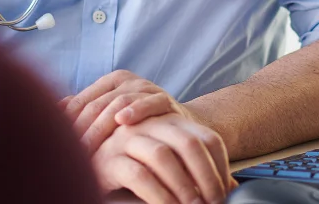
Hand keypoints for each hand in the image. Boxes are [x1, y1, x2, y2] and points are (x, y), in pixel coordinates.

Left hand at [62, 70, 199, 155]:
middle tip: (70, 153)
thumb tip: (52, 111)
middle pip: (96, 104)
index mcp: (110, 82)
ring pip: (118, 103)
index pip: (81, 101)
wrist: (180, 126)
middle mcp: (127, 81)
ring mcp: (147, 88)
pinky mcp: (165, 99)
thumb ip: (86, 112)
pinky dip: (136, 110)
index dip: (67, 123)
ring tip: (88, 146)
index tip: (57, 146)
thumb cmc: (140, 125)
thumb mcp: (112, 117)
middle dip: (81, 130)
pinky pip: (150, 103)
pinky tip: (123, 121)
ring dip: (101, 127)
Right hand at [92, 112, 235, 203]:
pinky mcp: (108, 158)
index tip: (227, 191)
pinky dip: (159, 195)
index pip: (207, 137)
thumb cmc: (135, 165)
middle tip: (215, 202)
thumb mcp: (169, 162)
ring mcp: (127, 138)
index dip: (222, 166)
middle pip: (189, 143)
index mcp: (170, 121)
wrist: (84, 162)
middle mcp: (150, 124)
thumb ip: (195, 169)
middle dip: (208, 177)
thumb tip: (234, 190)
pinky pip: (139, 176)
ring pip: (163, 156)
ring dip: (184, 187)